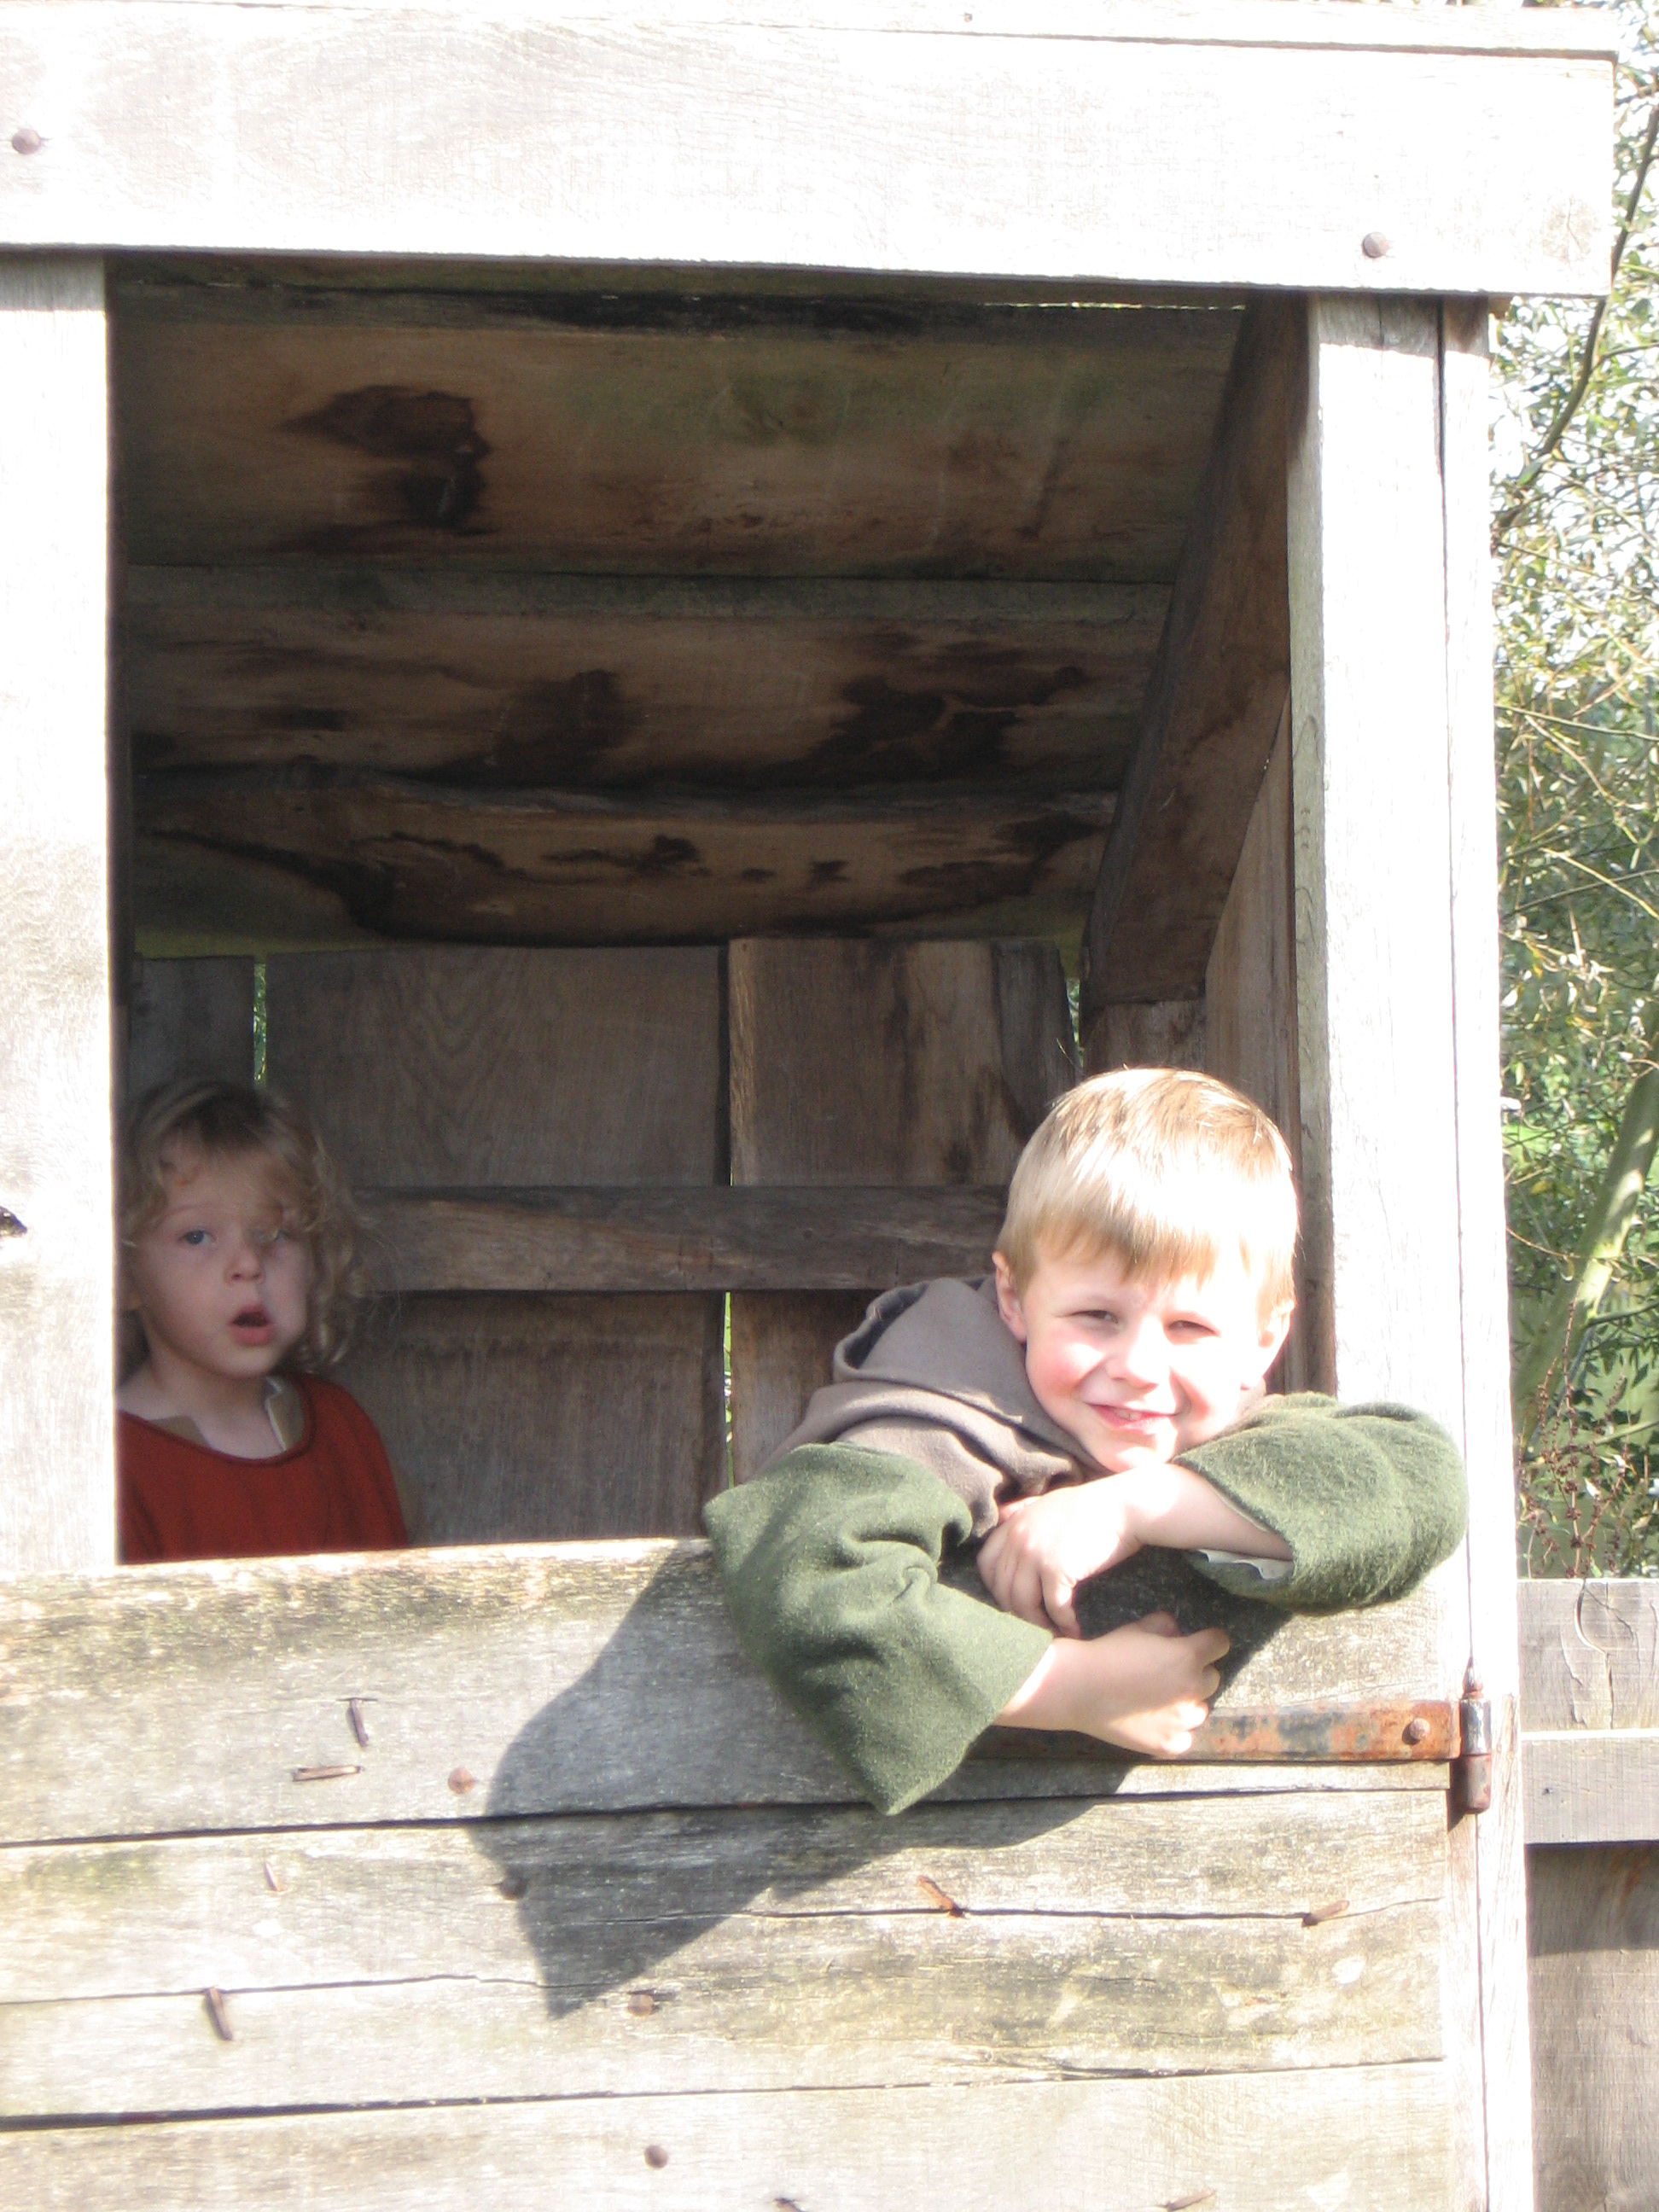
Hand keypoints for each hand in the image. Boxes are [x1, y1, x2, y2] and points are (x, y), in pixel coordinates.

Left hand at [977, 1478, 1142, 1632]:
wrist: (1124, 1507)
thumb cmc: (1092, 1507)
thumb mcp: (1047, 1503)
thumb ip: (1021, 1513)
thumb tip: (1002, 1516)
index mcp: (1014, 1524)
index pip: (986, 1563)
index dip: (996, 1587)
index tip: (1013, 1600)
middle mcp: (1018, 1539)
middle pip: (1002, 1589)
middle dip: (1017, 1611)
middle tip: (1035, 1623)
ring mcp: (1035, 1554)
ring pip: (1022, 1604)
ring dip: (1038, 1623)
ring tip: (1053, 1630)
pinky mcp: (1058, 1570)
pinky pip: (1053, 1607)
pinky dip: (1064, 1623)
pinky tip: (1074, 1629)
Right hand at [997, 1612, 1229, 1757]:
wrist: (1080, 1688)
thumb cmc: (1108, 1652)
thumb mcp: (1138, 1627)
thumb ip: (1166, 1626)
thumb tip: (1178, 1634)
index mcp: (1188, 1656)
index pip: (1220, 1644)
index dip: (1209, 1641)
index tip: (1200, 1644)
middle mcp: (1192, 1688)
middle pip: (1212, 1677)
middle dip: (1196, 1671)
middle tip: (1170, 1672)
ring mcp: (1182, 1720)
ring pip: (1200, 1709)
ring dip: (1187, 1701)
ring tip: (1161, 1699)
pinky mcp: (1170, 1744)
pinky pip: (1186, 1736)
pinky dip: (1176, 1730)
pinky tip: (1157, 1721)